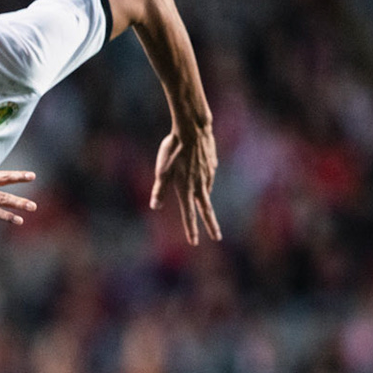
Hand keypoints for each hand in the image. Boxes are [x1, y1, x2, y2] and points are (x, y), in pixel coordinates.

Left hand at [151, 126, 220, 245]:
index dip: (191, 229)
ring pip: (205, 191)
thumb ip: (159, 190)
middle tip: (217, 237)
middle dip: (211, 225)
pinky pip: (208, 177)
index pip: (189, 214)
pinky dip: (203, 179)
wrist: (194, 130)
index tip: (194, 242)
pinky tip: (197, 169)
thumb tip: (155, 206)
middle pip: (207, 210)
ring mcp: (209, 176)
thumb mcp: (161, 171)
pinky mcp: (213, 166)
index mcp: (187, 189)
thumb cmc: (173, 150)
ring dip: (201, 195)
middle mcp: (201, 185)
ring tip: (188, 177)